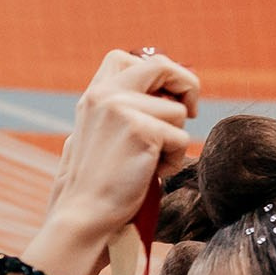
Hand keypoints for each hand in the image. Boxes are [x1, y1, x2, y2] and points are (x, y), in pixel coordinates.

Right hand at [30, 50, 199, 274]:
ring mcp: (122, 109)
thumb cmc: (94, 186)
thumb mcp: (99, 137)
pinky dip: (173, 160)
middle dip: (186, 84)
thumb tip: (167, 99)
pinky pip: (180, 137)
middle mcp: (106, 95)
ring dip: (174, 140)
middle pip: (161, 66)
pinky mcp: (142, 130)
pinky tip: (150, 174)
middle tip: (192, 110)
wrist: (83, 216)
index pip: (126, 58)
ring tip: (150, 163)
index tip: (167, 95)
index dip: (156, 71)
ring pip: (177, 112)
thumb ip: (121, 112)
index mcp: (93, 96)